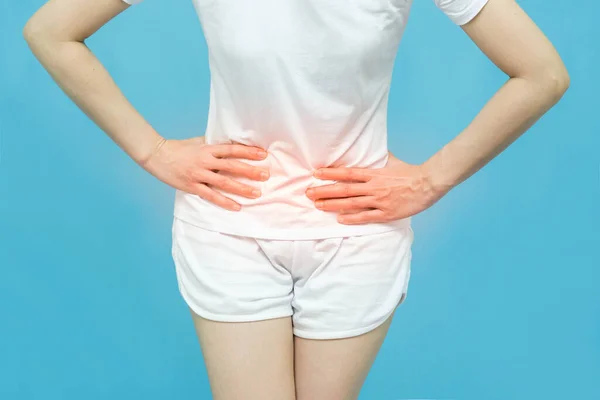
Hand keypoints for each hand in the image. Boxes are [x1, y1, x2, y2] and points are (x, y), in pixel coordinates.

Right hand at [142, 136, 269, 210]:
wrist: (157, 155)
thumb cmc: (179, 147)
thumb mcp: (198, 142)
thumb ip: (215, 145)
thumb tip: (233, 145)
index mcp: (208, 149)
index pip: (232, 149)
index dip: (248, 152)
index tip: (263, 154)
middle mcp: (205, 161)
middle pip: (232, 166)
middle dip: (250, 171)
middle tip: (265, 175)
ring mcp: (199, 175)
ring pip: (224, 182)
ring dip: (241, 188)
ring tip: (256, 193)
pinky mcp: (192, 186)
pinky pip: (211, 196)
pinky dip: (224, 201)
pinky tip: (236, 206)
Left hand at [305, 152, 446, 224]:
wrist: (428, 183)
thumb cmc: (409, 172)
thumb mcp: (391, 160)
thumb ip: (378, 157)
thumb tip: (370, 148)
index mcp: (374, 173)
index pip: (347, 173)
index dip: (330, 173)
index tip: (315, 174)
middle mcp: (373, 187)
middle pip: (344, 190)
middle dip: (324, 191)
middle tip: (309, 193)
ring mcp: (379, 201)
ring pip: (351, 204)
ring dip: (332, 205)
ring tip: (317, 205)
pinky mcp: (387, 213)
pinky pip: (366, 217)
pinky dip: (352, 218)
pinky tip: (339, 219)